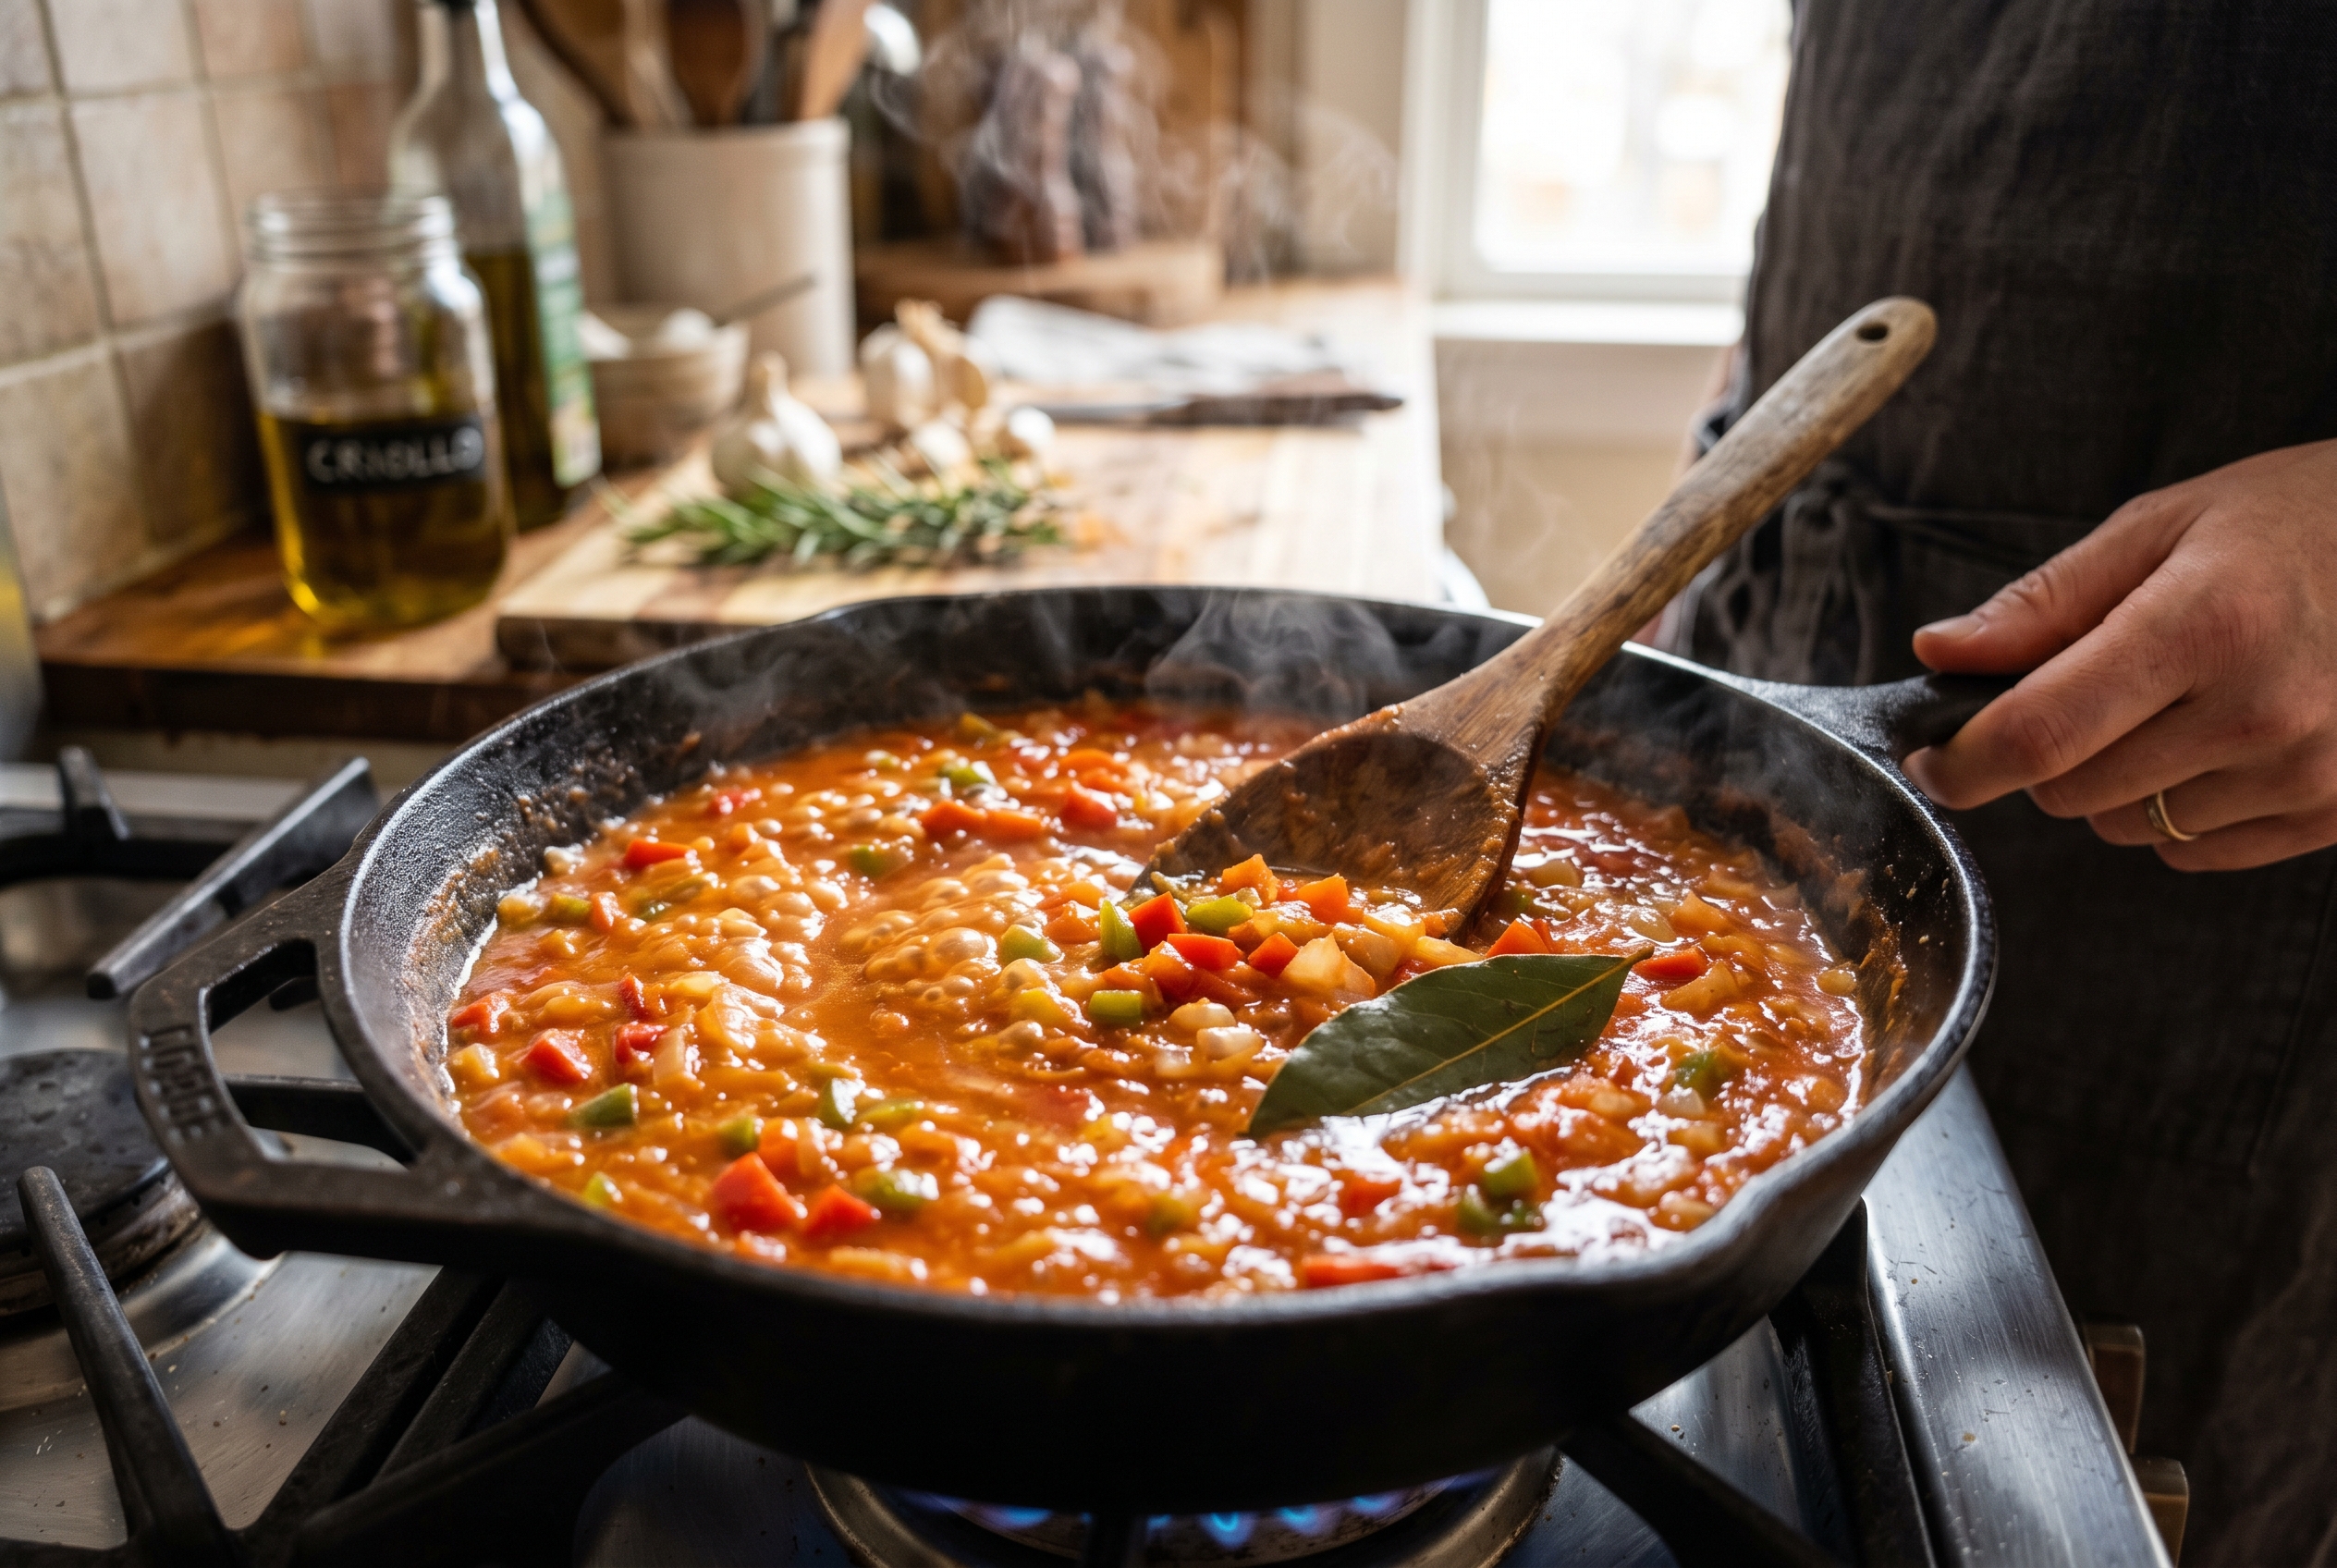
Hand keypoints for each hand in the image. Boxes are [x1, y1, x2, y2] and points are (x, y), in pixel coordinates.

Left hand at [1902, 439, 2336, 869]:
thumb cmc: (2298, 523)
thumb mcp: (2163, 525)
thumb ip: (2044, 601)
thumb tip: (1939, 653)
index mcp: (2202, 625)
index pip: (2040, 733)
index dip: (1962, 761)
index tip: (1930, 756)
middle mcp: (2258, 711)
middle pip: (2071, 792)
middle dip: (2044, 755)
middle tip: (2083, 690)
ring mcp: (2306, 772)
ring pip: (2129, 828)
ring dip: (2114, 784)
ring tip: (2174, 701)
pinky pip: (2198, 851)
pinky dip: (2178, 811)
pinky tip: (2218, 741)